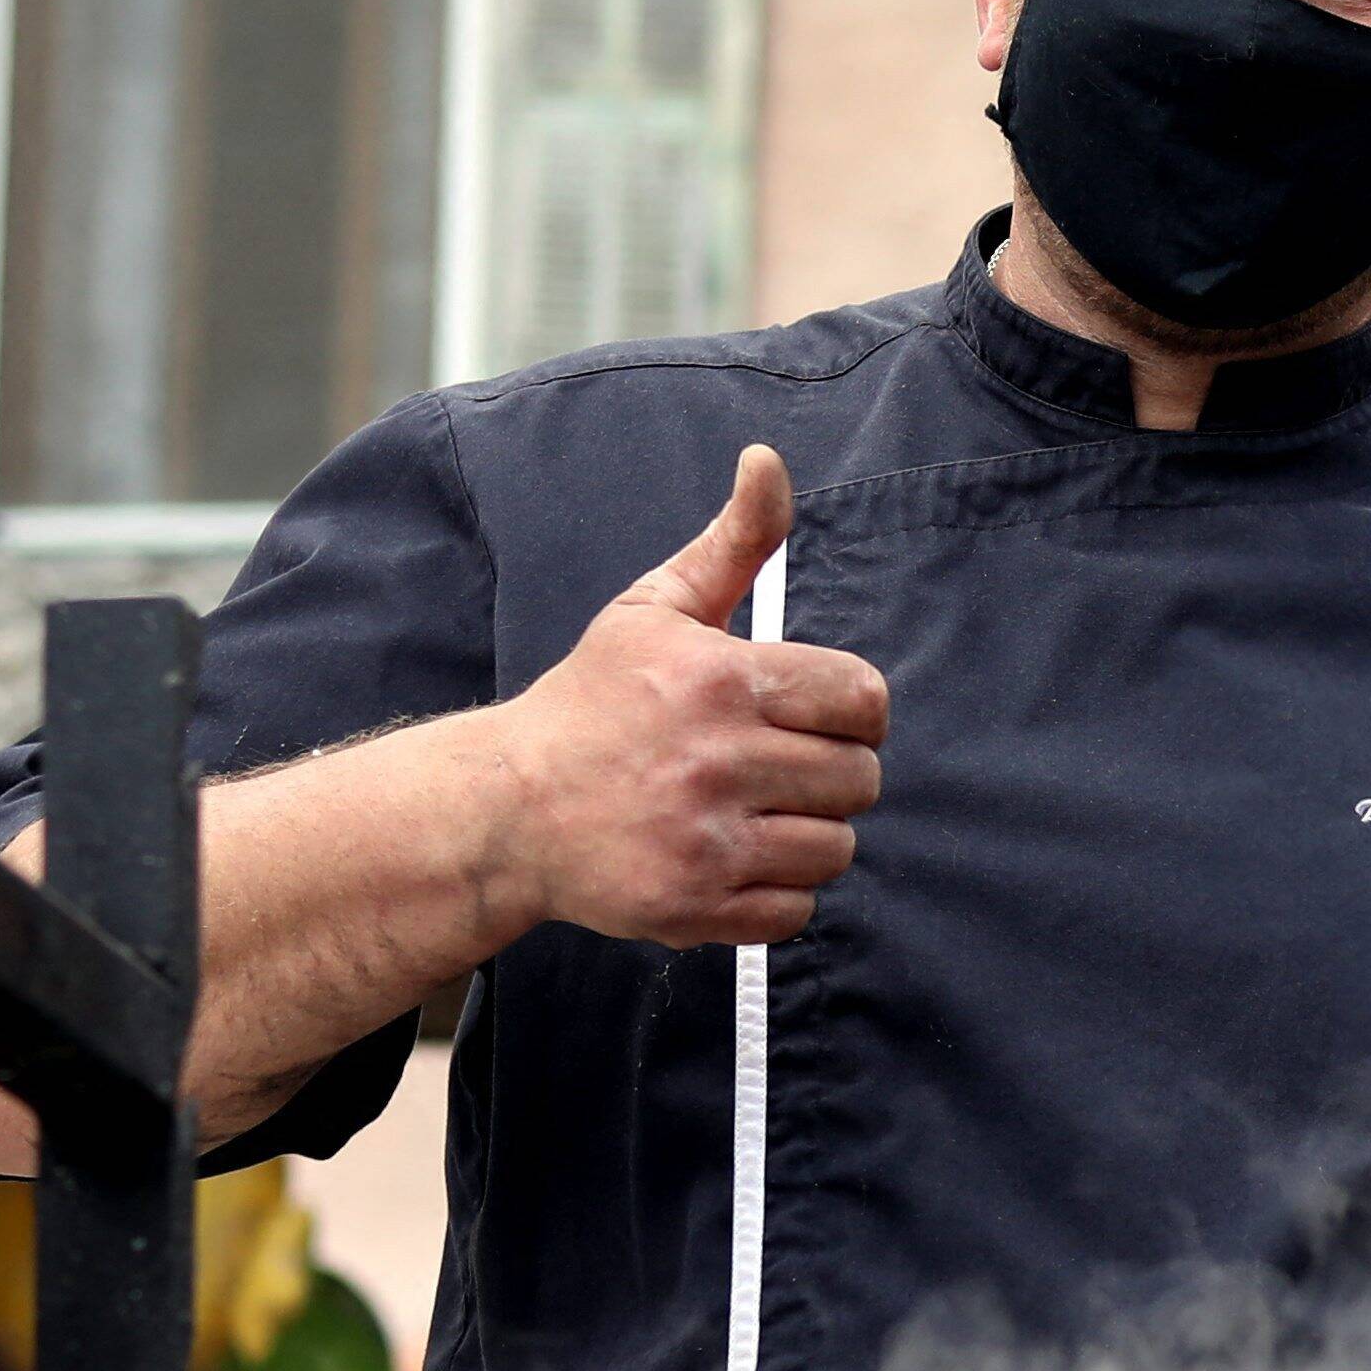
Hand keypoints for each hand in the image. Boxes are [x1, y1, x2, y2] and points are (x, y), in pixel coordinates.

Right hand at [477, 449, 890, 949]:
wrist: (507, 807)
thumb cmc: (591, 703)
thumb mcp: (655, 608)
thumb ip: (733, 543)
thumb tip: (768, 462)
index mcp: (719, 680)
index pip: (863, 701)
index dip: (851, 711)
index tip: (814, 716)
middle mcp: (717, 761)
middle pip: (859, 779)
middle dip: (831, 773)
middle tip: (778, 768)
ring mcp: (706, 841)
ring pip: (835, 848)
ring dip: (808, 834)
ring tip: (754, 814)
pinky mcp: (694, 906)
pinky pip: (796, 909)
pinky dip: (776, 891)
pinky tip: (731, 859)